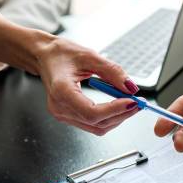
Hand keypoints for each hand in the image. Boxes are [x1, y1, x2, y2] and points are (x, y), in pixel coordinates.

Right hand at [0, 12, 140, 134]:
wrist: (44, 57)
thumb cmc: (60, 54)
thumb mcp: (89, 56)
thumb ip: (112, 72)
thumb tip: (131, 88)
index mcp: (61, 91)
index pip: (93, 113)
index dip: (115, 110)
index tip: (132, 102)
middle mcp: (60, 108)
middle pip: (97, 123)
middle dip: (122, 115)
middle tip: (138, 103)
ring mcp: (63, 115)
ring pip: (97, 127)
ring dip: (117, 118)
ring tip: (131, 104)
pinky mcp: (68, 117)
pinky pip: (92, 124)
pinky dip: (109, 118)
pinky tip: (118, 107)